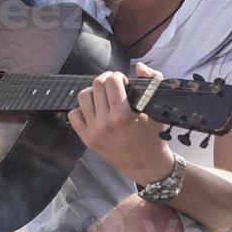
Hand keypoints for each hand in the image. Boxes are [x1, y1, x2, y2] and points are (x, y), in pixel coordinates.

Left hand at [67, 64, 171, 183]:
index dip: (118, 76)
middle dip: (106, 79)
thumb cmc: (153, 135)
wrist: (146, 164)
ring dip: (93, 91)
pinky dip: (81, 109)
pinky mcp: (87, 139)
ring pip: (83, 97)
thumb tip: (137, 66)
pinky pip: (74, 115)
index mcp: (122, 115)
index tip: (123, 81)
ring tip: (102, 95)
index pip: (112, 81)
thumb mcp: (157, 108)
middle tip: (113, 84)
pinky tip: (94, 110)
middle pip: (97, 85)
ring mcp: (94, 132)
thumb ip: (152, 81)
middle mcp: (105, 123)